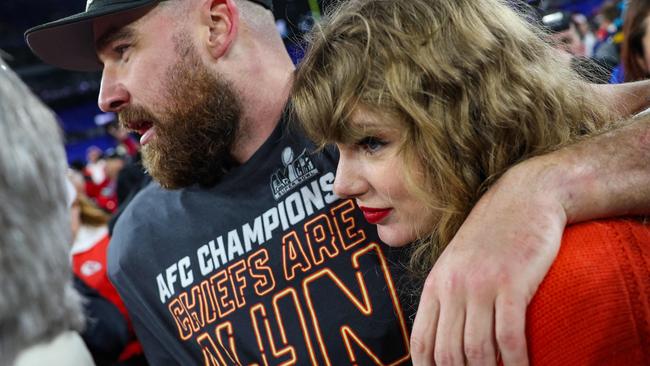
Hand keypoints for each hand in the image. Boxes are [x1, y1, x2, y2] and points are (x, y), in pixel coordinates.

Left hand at [410, 162, 566, 365]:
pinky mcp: (512, 283)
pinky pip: (509, 336)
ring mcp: (482, 285)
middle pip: (448, 352)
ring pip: (477, 350)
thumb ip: (448, 294)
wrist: (524, 197)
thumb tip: (443, 334)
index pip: (422, 341)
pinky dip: (516, 362)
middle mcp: (453, 287)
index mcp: (436, 284)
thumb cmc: (492, 234)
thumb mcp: (458, 262)